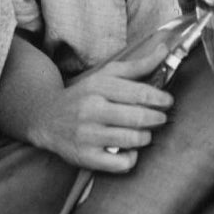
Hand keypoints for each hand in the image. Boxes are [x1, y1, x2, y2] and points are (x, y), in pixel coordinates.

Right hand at [25, 31, 177, 174]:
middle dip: (157, 119)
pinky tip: (128, 150)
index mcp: (98, 87)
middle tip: (159, 118)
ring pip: (133, 140)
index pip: (139, 93)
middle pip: (139, 117)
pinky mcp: (86, 157)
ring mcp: (88, 135)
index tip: (167, 101)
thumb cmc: (84, 95)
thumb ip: (137, 65)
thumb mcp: (106, 75)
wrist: (46, 118)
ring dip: (146, 137)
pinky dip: (132, 158)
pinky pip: (121, 163)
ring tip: (144, 132)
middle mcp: (91, 110)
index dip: (160, 98)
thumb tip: (164, 49)